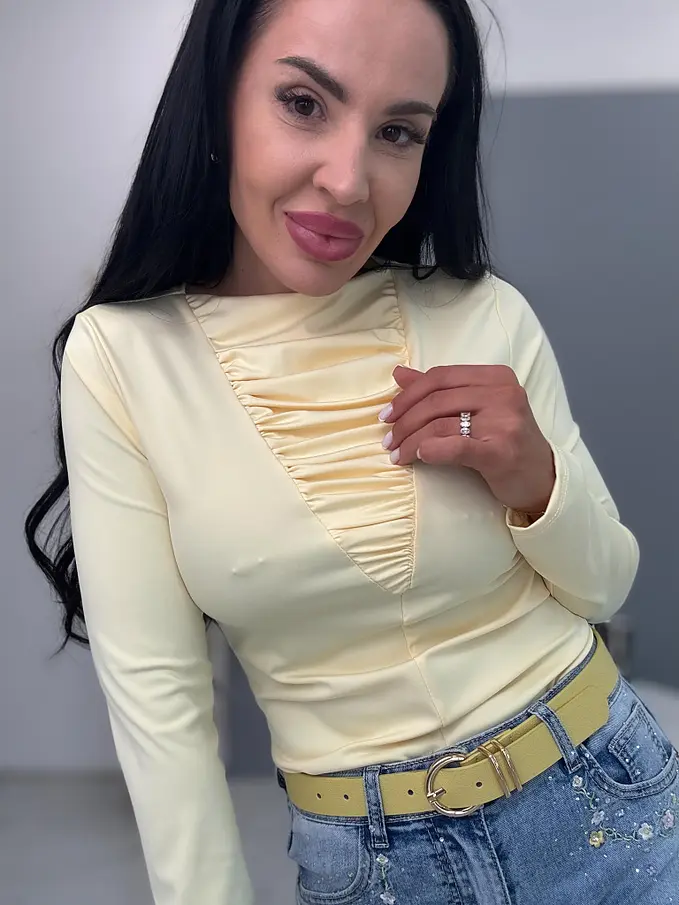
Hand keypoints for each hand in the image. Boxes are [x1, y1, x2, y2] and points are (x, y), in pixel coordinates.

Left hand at [380, 365, 555, 514]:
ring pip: (440, 424)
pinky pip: (455, 446)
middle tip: (388, 440)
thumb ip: (441, 391)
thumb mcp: (477, 409)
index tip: (387, 415)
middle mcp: (503, 393)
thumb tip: (399, 373)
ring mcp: (505, 421)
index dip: (407, 395)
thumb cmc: (506, 443)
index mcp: (496, 377)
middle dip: (404, 421)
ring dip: (411, 441)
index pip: (440, 377)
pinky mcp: (501, 451)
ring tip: (397, 455)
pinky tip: (418, 456)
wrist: (543, 479)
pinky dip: (431, 450)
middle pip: (437, 400)